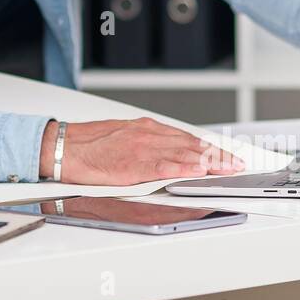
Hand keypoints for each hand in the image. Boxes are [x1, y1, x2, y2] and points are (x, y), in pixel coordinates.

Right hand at [38, 117, 244, 184]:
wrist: (63, 147)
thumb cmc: (87, 145)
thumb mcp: (121, 137)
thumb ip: (145, 144)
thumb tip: (164, 154)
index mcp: (144, 128)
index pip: (184, 137)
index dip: (208, 146)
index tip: (225, 153)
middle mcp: (147, 134)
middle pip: (190, 144)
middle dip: (217, 154)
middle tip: (236, 162)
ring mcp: (142, 148)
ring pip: (183, 152)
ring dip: (209, 161)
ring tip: (229, 167)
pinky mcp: (134, 164)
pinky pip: (166, 166)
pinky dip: (185, 167)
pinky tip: (200, 171)